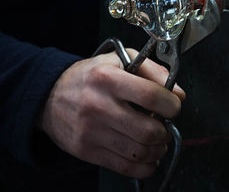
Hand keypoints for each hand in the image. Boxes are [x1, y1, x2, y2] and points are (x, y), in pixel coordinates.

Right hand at [38, 49, 184, 178]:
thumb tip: (178, 93)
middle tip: (163, 126)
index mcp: (107, 78)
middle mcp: (97, 105)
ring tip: (156, 140)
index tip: (174, 106)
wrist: (49, 97)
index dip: (171, 105)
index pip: (150, 96)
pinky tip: (147, 156)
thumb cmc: (89, 77)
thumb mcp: (119, 60)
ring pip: (140, 152)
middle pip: (148, 130)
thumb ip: (151, 70)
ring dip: (158, 149)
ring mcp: (91, 131)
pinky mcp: (87, 151)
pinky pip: (126, 167)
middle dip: (165, 132)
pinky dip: (145, 166)